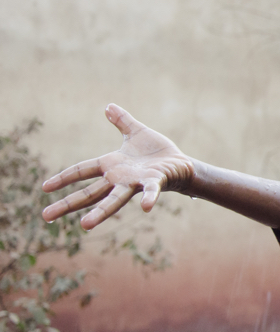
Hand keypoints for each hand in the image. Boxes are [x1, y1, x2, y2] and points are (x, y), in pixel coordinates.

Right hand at [41, 104, 193, 229]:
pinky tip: (146, 207)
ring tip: (85, 225)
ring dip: (101, 212)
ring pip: (115, 199)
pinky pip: (150, 191)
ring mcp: (136, 183)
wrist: (181, 163)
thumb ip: (122, 121)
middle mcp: (120, 179)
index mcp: (112, 165)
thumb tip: (108, 106)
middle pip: (90, 193)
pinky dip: (149, 198)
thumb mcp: (136, 132)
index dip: (63, 177)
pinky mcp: (155, 182)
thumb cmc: (158, 151)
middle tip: (46, 216)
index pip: (82, 171)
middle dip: (68, 204)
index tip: (44, 188)